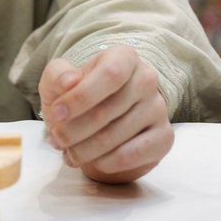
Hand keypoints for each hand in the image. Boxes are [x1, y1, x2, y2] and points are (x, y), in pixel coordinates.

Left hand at [39, 45, 171, 183]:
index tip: (56, 114)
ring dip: (82, 151)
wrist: (102, 123)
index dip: (81, 97)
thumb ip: (57, 75)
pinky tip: (93, 160)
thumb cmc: (79, 99)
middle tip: (56, 140)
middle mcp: (147, 79)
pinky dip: (103, 163)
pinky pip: (129, 156)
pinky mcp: (164, 137)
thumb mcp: (58, 83)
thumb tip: (70, 82)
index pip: (111, 74)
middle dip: (72, 131)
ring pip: (113, 137)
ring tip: (69, 152)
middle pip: (106, 111)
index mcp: (124, 57)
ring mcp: (158, 108)